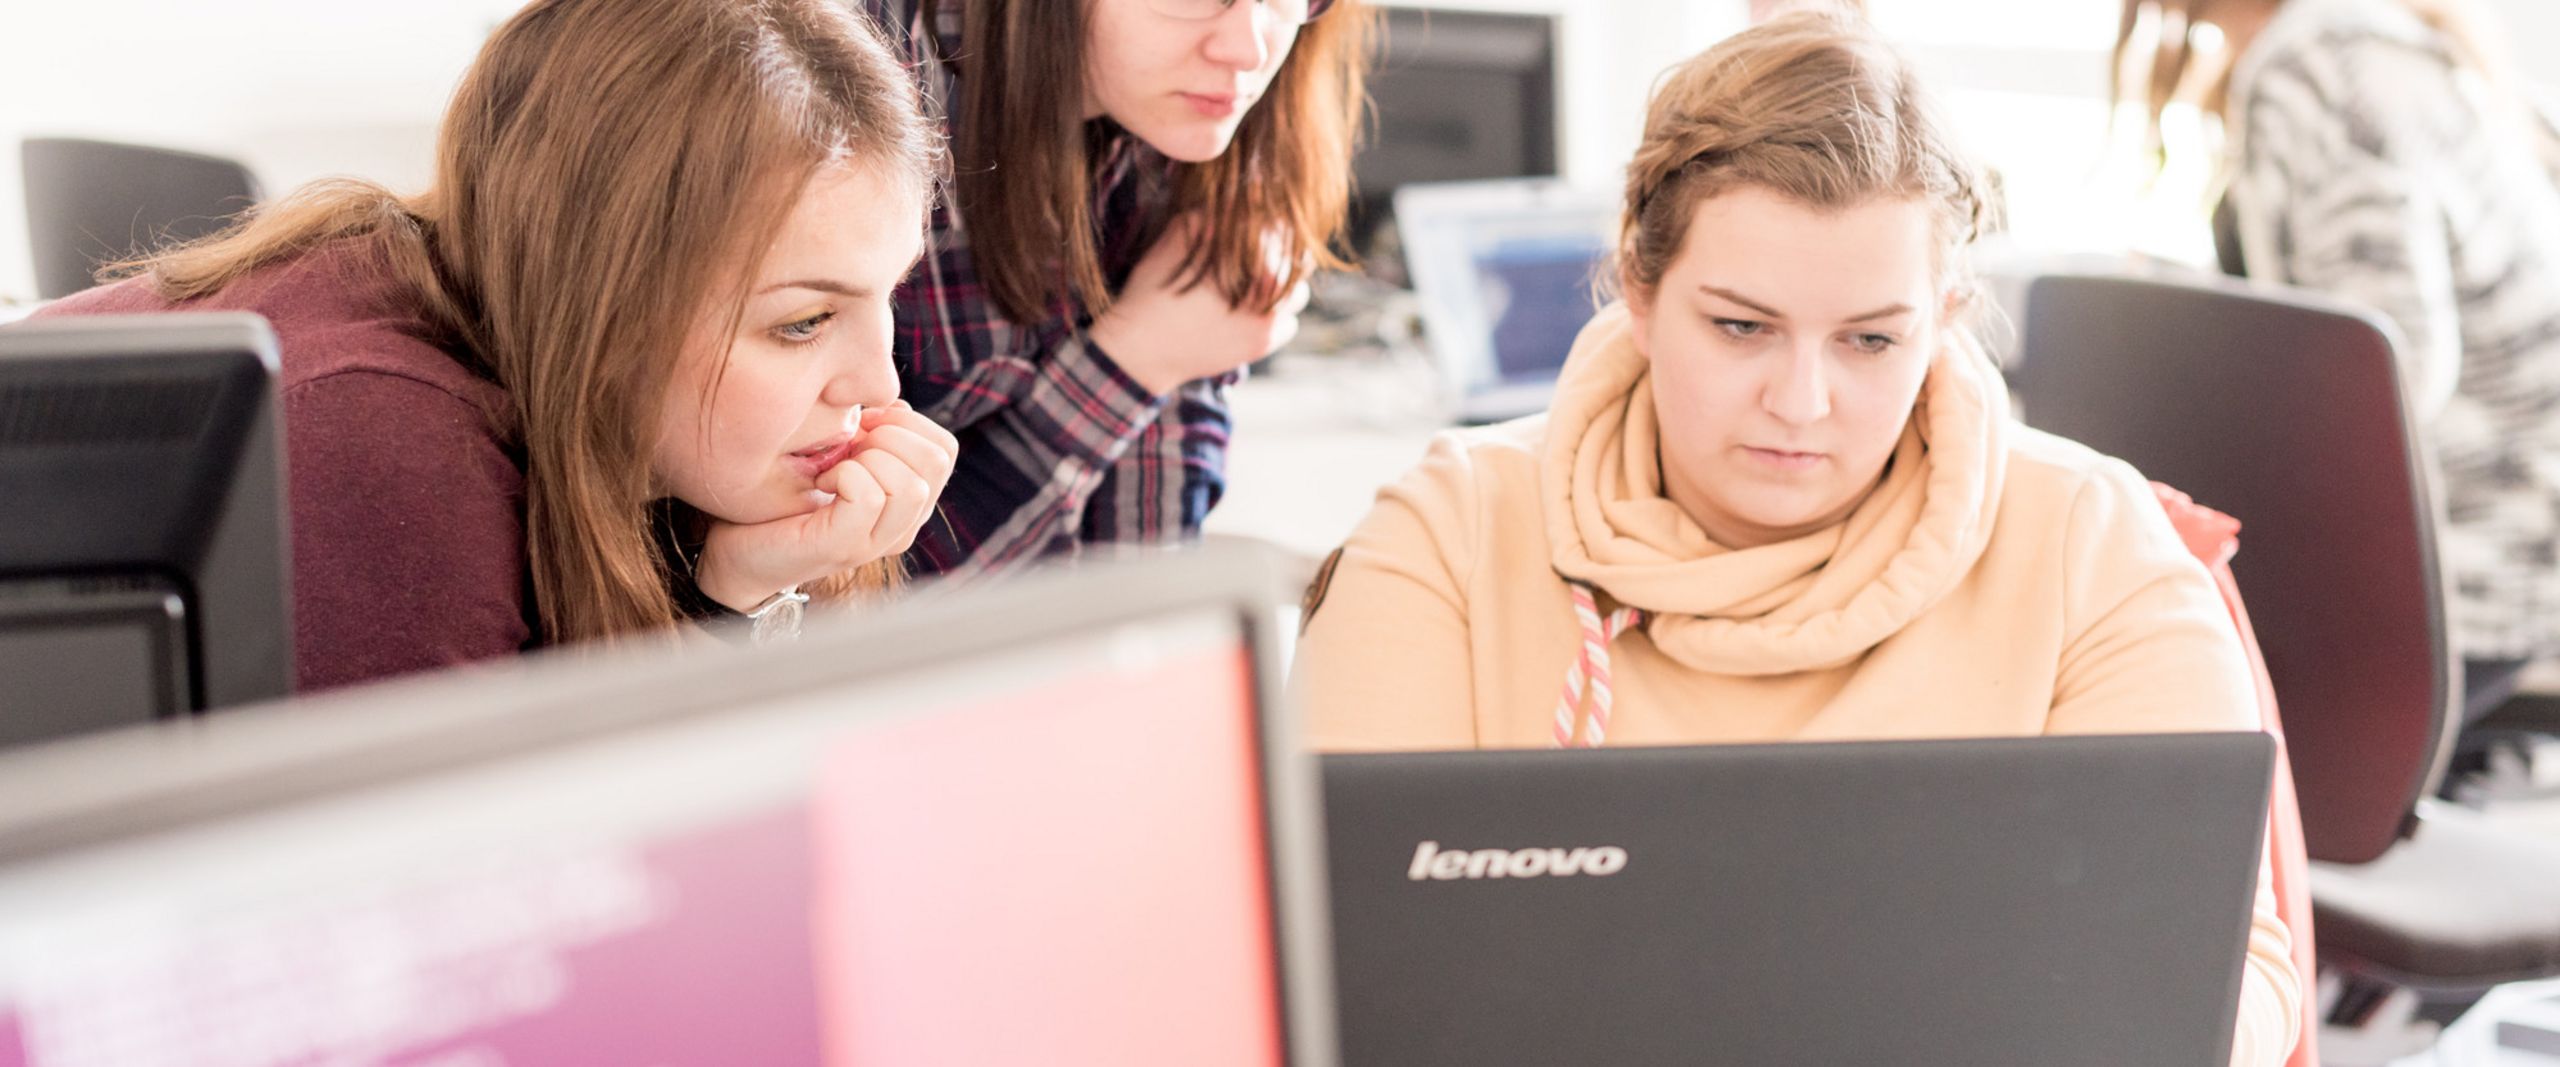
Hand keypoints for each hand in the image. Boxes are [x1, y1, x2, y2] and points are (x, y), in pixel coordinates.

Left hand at [693, 403, 957, 610]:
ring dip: (867, 459)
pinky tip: (821, 481)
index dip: (907, 422)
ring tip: (833, 467)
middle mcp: (902, 527)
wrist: (739, 548)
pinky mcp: (843, 548)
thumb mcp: (840, 454)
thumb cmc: (784, 496)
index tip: (863, 426)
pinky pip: (868, 496)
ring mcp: (875, 542)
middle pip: (935, 462)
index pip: (945, 449)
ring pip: (910, 485)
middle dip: (889, 436)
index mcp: (909, 503)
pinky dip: (843, 474)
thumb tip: (894, 406)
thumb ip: (873, 434)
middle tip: (847, 446)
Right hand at [1087, 217, 1312, 395]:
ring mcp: (1271, 319)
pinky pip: (1289, 322)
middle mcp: (1272, 286)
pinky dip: (1275, 314)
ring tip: (1250, 286)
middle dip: (1279, 255)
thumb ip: (1222, 213)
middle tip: (1250, 258)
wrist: (1142, 348)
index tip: (1254, 227)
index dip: (1269, 225)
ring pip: (1297, 292)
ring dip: (1282, 286)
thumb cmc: (1157, 285)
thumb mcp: (1182, 233)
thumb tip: (1253, 192)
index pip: (1283, 228)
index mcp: (1255, 254)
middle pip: (1298, 260)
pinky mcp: (1264, 344)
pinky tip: (1248, 311)